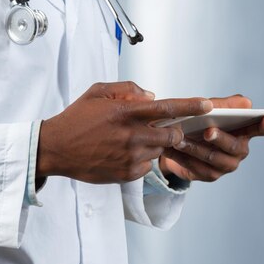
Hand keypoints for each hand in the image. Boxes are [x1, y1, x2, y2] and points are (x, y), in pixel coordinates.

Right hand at [37, 82, 212, 183]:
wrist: (56, 148)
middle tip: (166, 130)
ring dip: (154, 145)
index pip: (167, 108)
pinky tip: (122, 154)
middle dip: (176, 132)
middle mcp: (132, 135)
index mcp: (126, 112)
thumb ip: (127, 89)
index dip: (191, 106)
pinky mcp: (126, 174)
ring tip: (131, 141)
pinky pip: (146, 166)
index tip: (207, 105)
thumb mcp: (97, 92)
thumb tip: (152, 96)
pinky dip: (141, 160)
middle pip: (173, 136)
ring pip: (159, 151)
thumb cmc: (76, 118)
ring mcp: (130, 157)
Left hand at [159, 95, 263, 181]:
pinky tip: (171, 149)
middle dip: (221, 138)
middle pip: (235, 146)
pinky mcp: (209, 175)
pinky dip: (182, 158)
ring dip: (195, 148)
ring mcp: (225, 165)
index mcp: (244, 131)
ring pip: (213, 158)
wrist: (177, 142)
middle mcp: (239, 150)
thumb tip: (246, 103)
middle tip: (208, 131)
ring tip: (179, 140)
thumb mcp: (209, 109)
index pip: (263, 129)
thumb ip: (225, 105)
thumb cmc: (200, 122)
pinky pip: (196, 168)